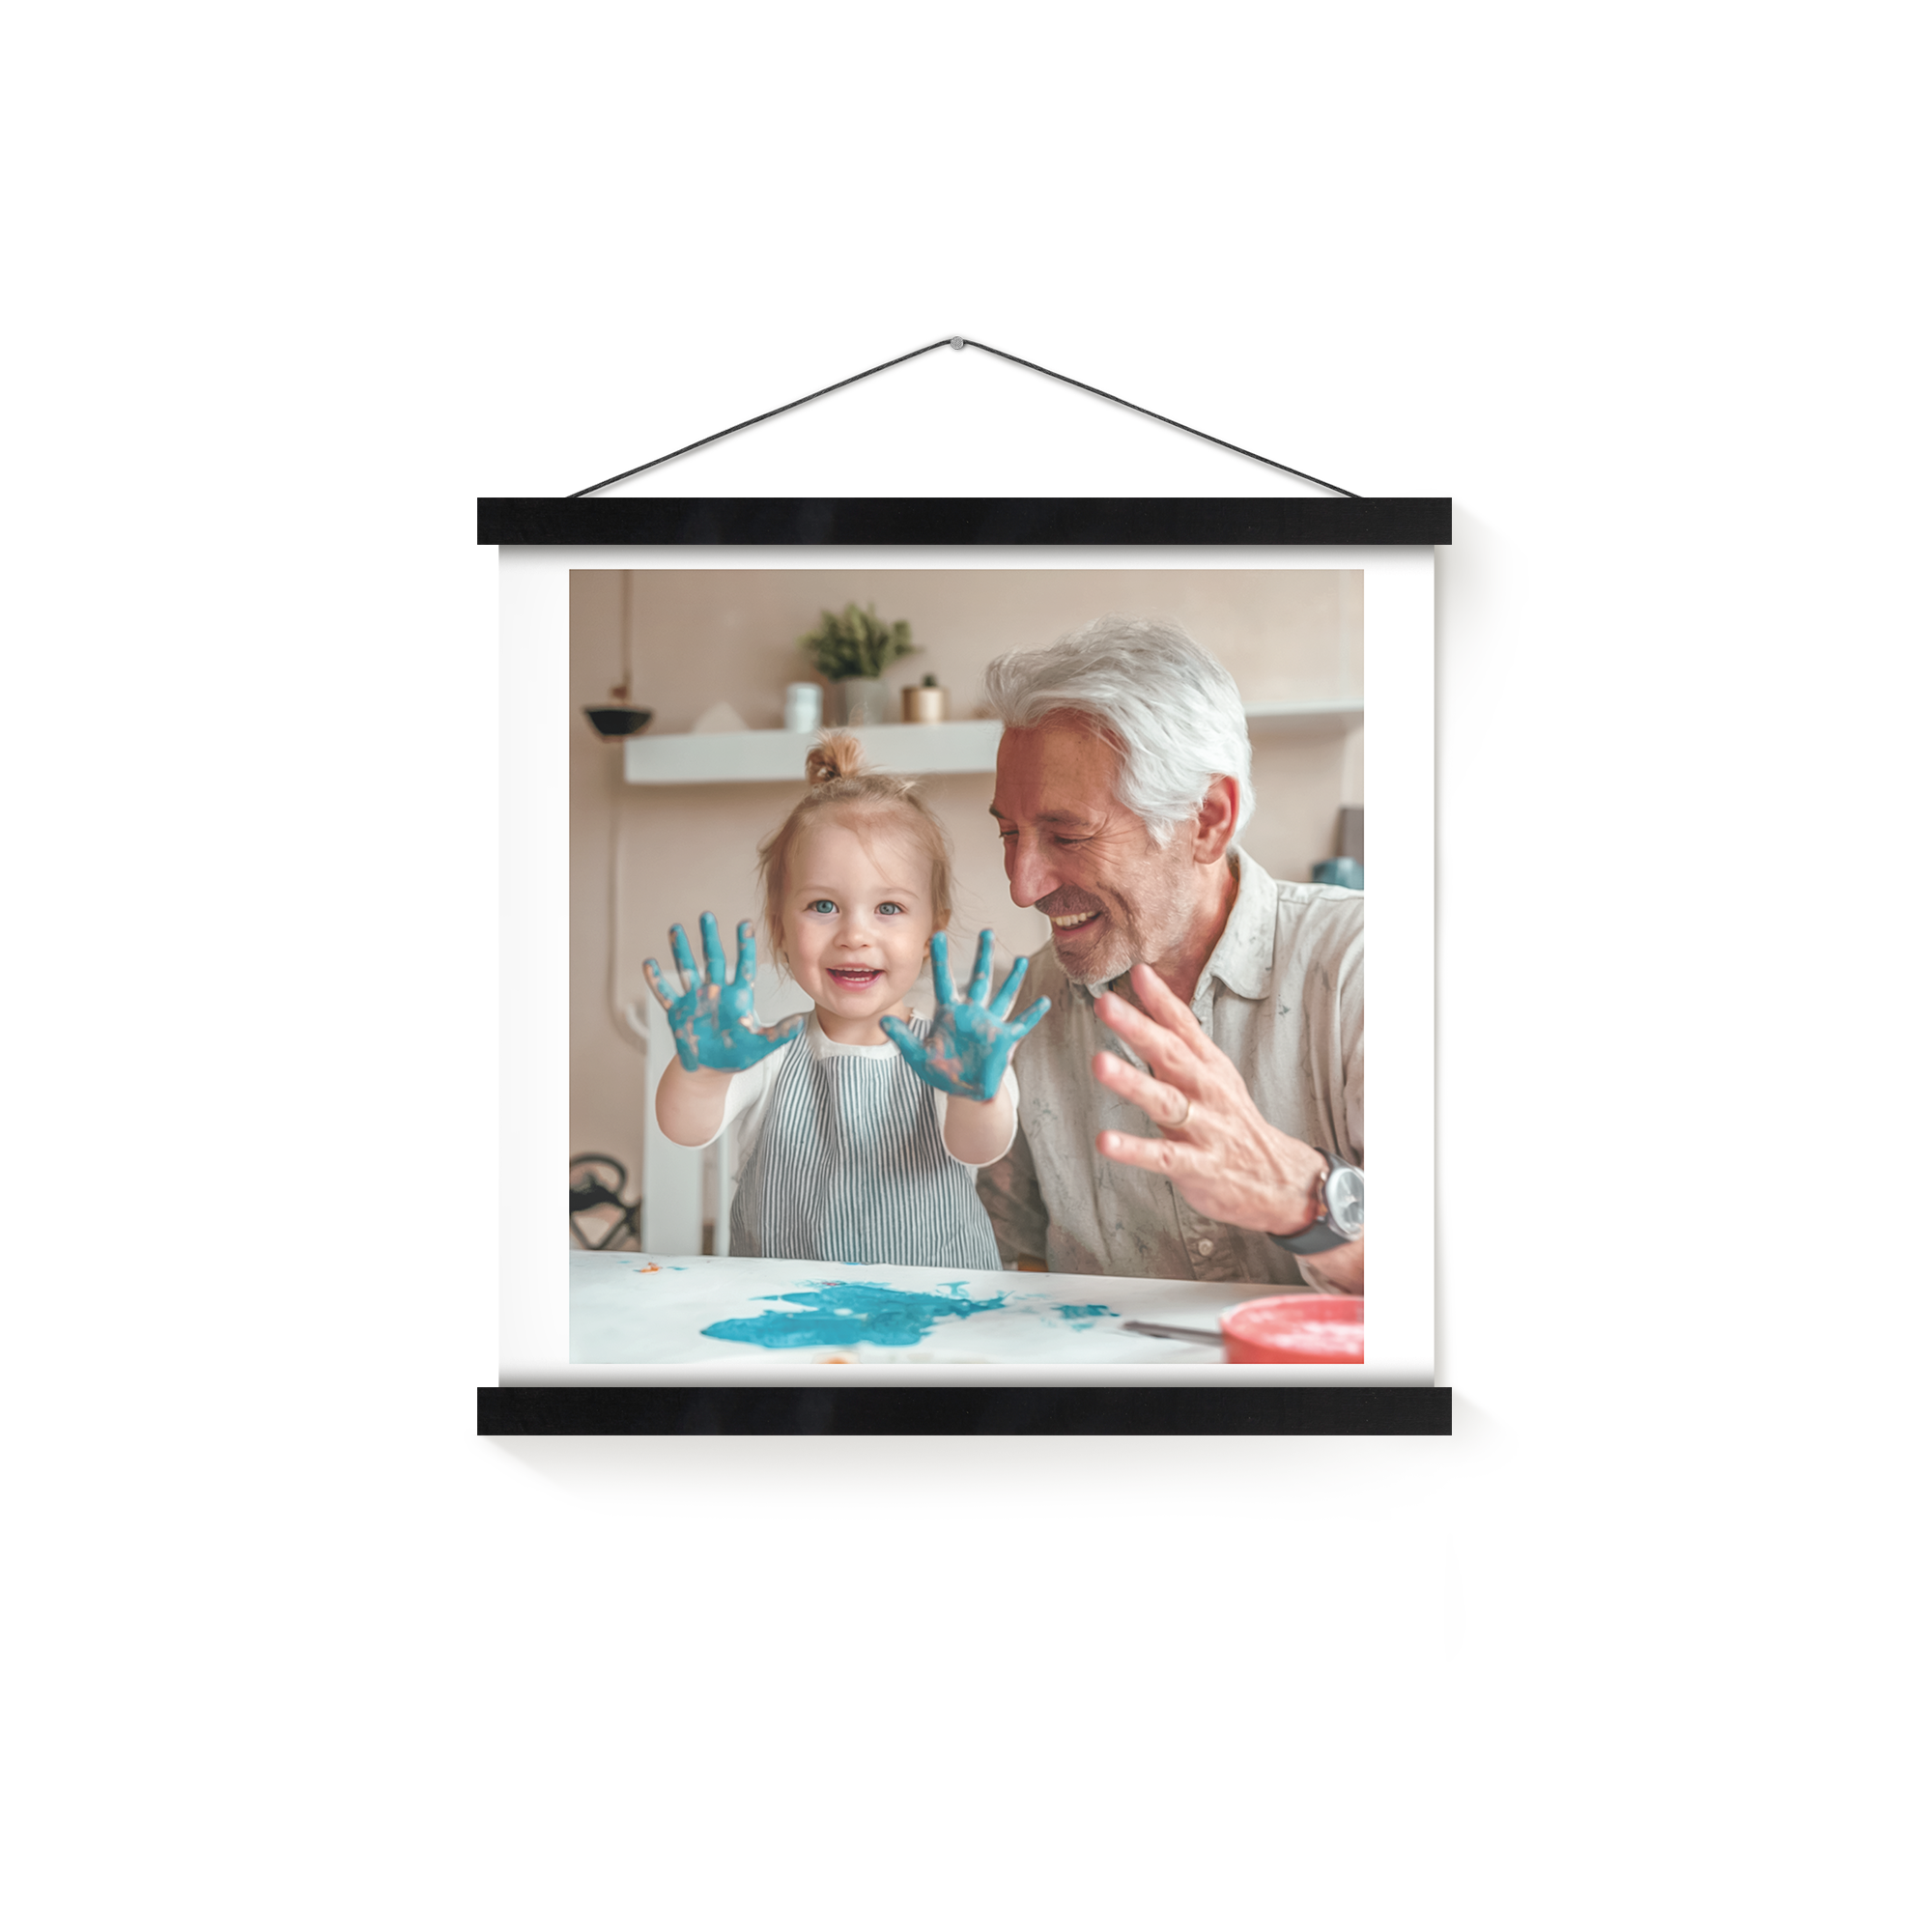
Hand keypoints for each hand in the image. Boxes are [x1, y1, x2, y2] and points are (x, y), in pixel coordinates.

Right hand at [644, 913, 805, 1073]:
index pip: (743, 965)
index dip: (744, 945)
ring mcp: (695, 1000)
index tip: (745, 923)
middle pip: (713, 959)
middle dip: (709, 938)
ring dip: (681, 951)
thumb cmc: (737, 1054)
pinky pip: (665, 994)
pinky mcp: (678, 1012)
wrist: (711, 1068)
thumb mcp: (761, 1045)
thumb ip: (779, 1033)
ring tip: (676, 929)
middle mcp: (716, 992)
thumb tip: (800, 1022)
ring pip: (687, 970)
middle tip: (707, 915)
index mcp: (738, 996)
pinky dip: (656, 981)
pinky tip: (648, 963)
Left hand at [881, 929, 1048, 1101]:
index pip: (944, 980)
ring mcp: (990, 1024)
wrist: (964, 1091)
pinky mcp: (1004, 1039)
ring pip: (1003, 996)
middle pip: (979, 979)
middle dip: (983, 956)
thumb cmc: (942, 1071)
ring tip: (1021, 959)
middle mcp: (971, 1013)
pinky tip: (1043, 1002)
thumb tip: (882, 1022)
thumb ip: (903, 1038)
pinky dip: (1033, 1015)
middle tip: (987, 931)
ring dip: (1013, 979)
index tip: (938, 934)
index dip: (941, 958)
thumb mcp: (918, 1056)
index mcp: (949, 1013)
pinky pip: (1021, 1024)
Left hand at [1090, 963, 1334, 1239]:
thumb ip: (1180, 1033)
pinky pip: (1162, 1156)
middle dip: (1138, 1028)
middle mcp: (1205, 1090)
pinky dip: (1134, 1150)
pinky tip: (1106, 1141)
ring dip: (1132, 1082)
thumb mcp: (1213, 1071)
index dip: (1161, 999)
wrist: (1278, 1178)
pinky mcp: (1196, 1165)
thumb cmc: (1232, 1119)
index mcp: (1208, 1066)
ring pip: (1165, 1101)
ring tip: (1100, 1062)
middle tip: (1106, 1005)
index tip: (1138, 973)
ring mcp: (1202, 1128)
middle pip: (1171, 1055)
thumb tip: (1147, 984)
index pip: (1184, 1026)